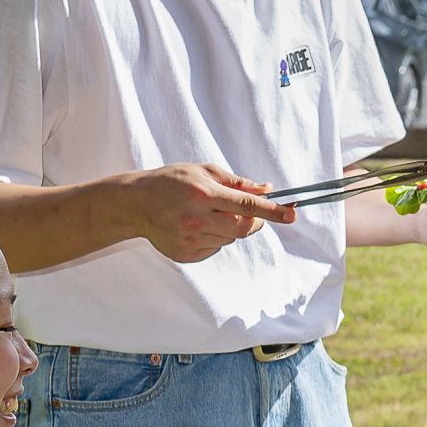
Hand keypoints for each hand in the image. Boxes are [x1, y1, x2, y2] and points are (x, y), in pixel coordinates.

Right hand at [128, 162, 292, 260]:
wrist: (135, 204)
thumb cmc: (170, 183)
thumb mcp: (202, 172)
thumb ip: (236, 182)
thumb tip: (267, 189)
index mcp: (203, 195)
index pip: (248, 206)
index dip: (274, 211)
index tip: (292, 214)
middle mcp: (197, 220)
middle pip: (244, 228)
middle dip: (255, 220)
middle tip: (249, 211)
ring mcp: (190, 240)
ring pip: (231, 239)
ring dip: (231, 228)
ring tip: (209, 214)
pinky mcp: (186, 255)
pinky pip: (216, 248)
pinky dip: (216, 238)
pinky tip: (197, 226)